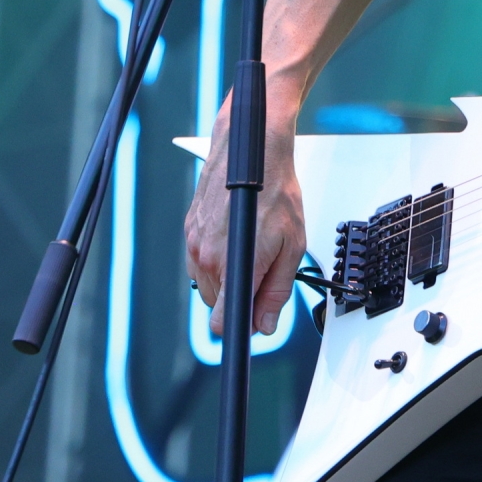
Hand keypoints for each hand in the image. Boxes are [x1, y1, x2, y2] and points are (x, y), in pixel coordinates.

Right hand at [184, 95, 305, 336]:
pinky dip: (218, 258)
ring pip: (208, 284)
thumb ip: (276, 291)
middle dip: (240, 297)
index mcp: (233, 265)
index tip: (252, 324)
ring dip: (228, 277)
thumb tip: (265, 324)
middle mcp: (206, 258)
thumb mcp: (292, 246)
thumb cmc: (275, 191)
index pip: (222, 322)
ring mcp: (194, 243)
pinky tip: (237, 237)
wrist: (254, 152)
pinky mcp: (189, 230)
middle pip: (217, 304)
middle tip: (265, 271)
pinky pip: (201, 262)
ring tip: (252, 247)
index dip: (239, 329)